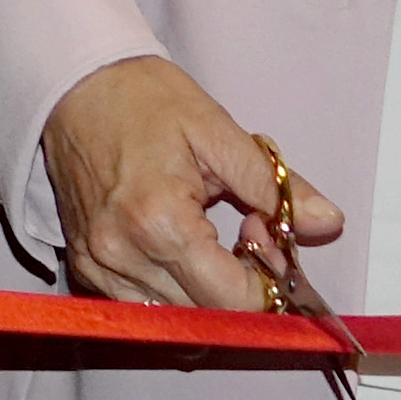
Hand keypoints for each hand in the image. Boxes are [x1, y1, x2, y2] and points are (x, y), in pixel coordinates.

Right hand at [36, 54, 339, 314]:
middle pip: (206, 316)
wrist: (73, 83)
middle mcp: (122, 255)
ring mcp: (98, 265)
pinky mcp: (84, 265)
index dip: (268, 283)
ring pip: (175, 317)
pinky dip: (173, 289)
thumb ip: (275, 186)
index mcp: (160, 221)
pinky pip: (142, 305)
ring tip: (211, 238)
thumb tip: (327, 222)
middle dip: (240, 286)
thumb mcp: (218, 132)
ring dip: (206, 291)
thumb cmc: (144, 99)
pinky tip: (180, 247)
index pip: (233, 299)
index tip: (270, 239)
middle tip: (247, 231)